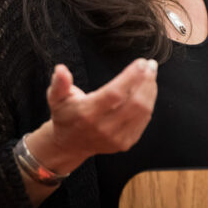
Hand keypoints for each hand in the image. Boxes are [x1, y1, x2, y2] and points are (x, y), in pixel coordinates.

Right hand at [26, 58, 157, 173]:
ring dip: (150, 90)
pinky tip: (149, 90)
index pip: (115, 93)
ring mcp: (116, 137)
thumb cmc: (66, 116)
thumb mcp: (56, 98)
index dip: (131, 77)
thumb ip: (59, 83)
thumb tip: (61, 69)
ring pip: (142, 111)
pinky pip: (143, 121)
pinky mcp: (125, 142)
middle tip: (150, 65)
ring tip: (151, 74)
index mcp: (87, 114)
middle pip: (134, 103)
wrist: (69, 145)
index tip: (141, 62)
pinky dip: (149, 103)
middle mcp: (103, 128)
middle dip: (146, 81)